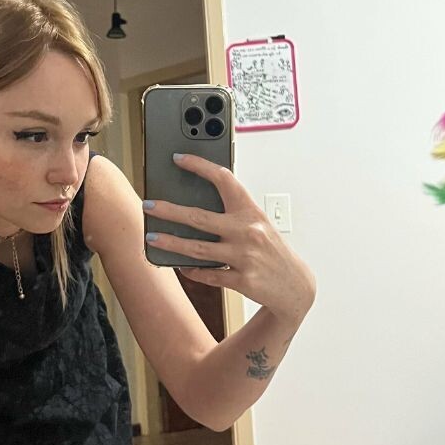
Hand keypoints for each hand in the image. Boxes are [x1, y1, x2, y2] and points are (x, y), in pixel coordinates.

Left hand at [144, 152, 315, 324]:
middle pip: (199, 218)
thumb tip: (195, 206)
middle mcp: (248, 231)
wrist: (296, 285)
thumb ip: (233, 214)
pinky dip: (192, 270)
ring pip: (198, 249)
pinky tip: (180, 265)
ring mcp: (244, 257)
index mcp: (251, 212)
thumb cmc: (272, 250)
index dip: (200, 166)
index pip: (224, 180)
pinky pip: (208, 274)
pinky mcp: (242, 280)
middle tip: (149, 206)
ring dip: (171, 243)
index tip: (179, 158)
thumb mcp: (259, 225)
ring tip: (152, 238)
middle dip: (169, 211)